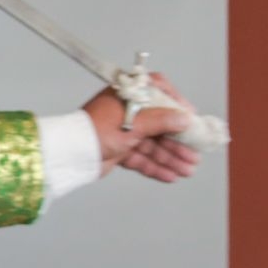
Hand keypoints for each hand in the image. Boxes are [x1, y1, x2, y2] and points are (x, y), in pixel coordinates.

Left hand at [82, 73, 200, 181]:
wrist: (72, 152)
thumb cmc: (98, 129)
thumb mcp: (135, 123)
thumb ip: (162, 120)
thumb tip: (185, 117)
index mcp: (126, 96)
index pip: (156, 92)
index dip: (175, 102)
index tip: (190, 116)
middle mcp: (125, 112)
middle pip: (158, 124)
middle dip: (177, 140)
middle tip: (194, 153)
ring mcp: (121, 132)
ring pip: (151, 144)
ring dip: (170, 157)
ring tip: (188, 170)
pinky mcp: (117, 151)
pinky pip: (140, 158)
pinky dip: (155, 166)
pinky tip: (170, 176)